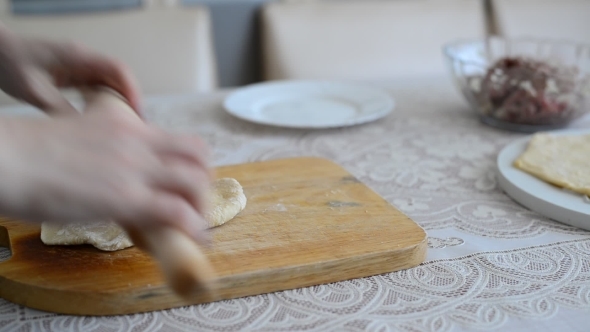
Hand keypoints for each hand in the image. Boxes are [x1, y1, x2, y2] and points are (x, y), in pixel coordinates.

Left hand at [0, 26, 140, 114]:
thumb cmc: (11, 65)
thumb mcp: (36, 92)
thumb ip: (63, 110)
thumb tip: (87, 133)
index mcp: (77, 56)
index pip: (117, 69)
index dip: (132, 90)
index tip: (138, 113)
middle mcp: (84, 59)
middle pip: (120, 77)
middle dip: (131, 100)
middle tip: (136, 126)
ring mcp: (81, 66)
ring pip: (112, 84)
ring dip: (121, 103)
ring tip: (126, 126)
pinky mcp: (76, 74)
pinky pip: (99, 87)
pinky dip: (107, 103)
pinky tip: (108, 120)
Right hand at [0, 110, 210, 243]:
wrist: (7, 158)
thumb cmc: (29, 153)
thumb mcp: (79, 135)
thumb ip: (105, 146)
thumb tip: (112, 170)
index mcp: (126, 124)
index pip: (180, 139)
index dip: (193, 164)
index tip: (188, 183)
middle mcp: (138, 141)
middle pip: (198, 156)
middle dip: (204, 182)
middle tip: (195, 204)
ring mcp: (135, 169)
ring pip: (196, 182)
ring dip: (202, 206)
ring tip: (194, 224)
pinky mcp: (126, 198)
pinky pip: (177, 212)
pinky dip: (192, 227)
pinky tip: (190, 238)